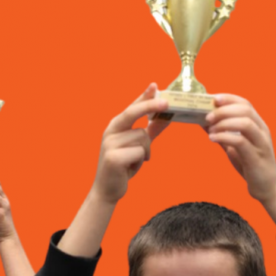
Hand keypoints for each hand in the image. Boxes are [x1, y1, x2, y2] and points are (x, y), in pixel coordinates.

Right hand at [90, 85, 168, 204]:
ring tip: (135, 161)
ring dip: (146, 151)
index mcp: (115, 126)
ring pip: (142, 137)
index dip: (143, 96)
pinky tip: (130, 168)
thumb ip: (151, 131)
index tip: (154, 85)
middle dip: (150, 106)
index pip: (131, 107)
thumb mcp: (139, 146)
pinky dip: (141, 161)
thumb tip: (166, 117)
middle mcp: (110, 132)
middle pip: (133, 113)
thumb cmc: (123, 166)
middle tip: (168, 103)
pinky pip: (140, 152)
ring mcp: (110, 143)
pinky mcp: (113, 157)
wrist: (107, 190)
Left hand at [205, 95, 275, 202]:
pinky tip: (212, 139)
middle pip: (245, 109)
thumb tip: (203, 121)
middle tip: (207, 116)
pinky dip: (224, 137)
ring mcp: (261, 143)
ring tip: (210, 129)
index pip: (245, 103)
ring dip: (224, 122)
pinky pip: (241, 141)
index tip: (212, 98)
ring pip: (246, 123)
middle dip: (223, 109)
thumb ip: (221, 133)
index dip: (229, 98)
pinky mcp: (256, 157)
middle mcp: (262, 131)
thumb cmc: (250, 165)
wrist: (267, 188)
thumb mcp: (233, 146)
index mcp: (257, 125)